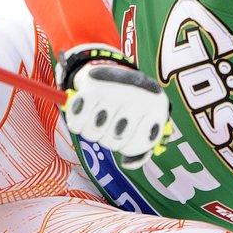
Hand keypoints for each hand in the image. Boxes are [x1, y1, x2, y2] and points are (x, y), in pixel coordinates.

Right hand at [57, 45, 170, 168]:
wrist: (111, 68)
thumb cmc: (130, 103)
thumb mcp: (143, 122)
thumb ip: (141, 148)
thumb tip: (127, 164)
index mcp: (157, 106)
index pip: (137, 145)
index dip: (128, 145)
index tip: (126, 133)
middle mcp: (138, 96)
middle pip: (115, 141)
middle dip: (108, 137)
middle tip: (109, 123)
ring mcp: (116, 90)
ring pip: (94, 133)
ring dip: (91, 130)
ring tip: (97, 116)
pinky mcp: (93, 86)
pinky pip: (77, 121)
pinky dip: (76, 122)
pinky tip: (82, 113)